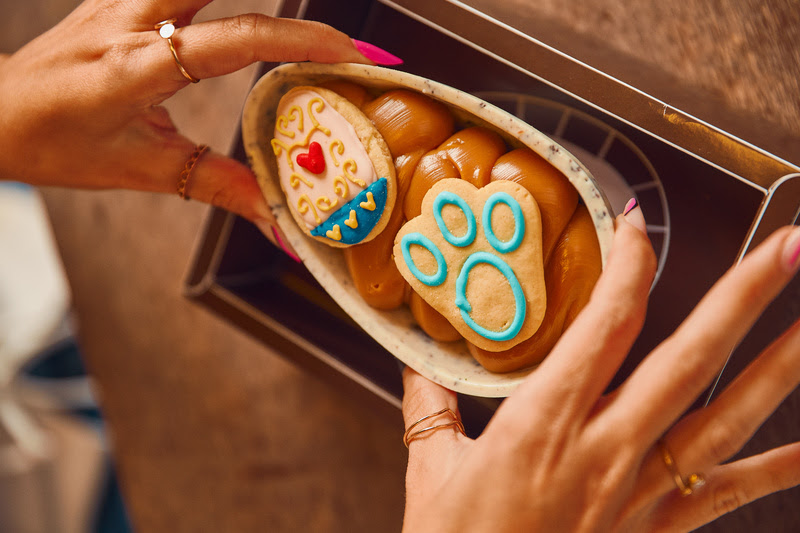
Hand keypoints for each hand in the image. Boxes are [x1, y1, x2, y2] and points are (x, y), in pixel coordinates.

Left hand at [0, 0, 376, 224]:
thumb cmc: (53, 141)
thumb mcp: (143, 170)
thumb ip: (221, 188)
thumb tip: (278, 219)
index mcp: (138, 64)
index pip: (240, 36)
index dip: (304, 40)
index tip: (350, 54)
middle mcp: (133, 16)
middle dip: (291, 5)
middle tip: (337, 35)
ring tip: (302, 31)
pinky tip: (250, 7)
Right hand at [401, 206, 799, 531]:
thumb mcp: (431, 474)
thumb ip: (430, 408)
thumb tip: (418, 366)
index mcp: (543, 426)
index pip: (604, 327)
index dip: (629, 268)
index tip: (636, 226)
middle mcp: (604, 451)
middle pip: (686, 361)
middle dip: (741, 299)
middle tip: (788, 247)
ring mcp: (638, 491)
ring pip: (723, 421)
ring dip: (777, 370)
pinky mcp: (655, 528)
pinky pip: (726, 494)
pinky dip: (775, 469)